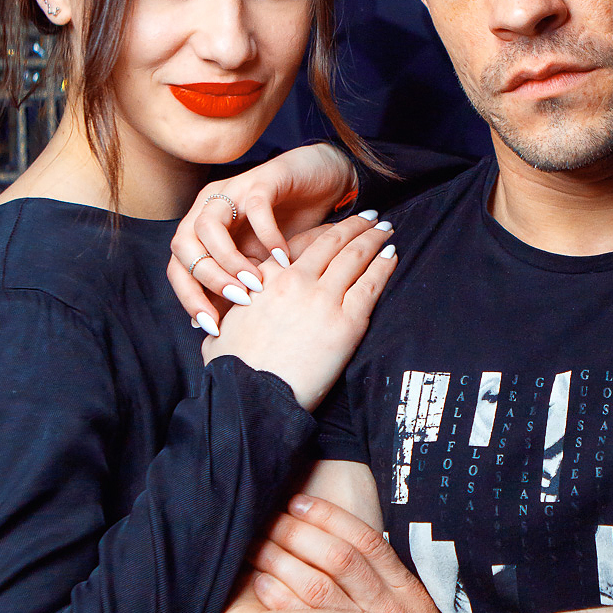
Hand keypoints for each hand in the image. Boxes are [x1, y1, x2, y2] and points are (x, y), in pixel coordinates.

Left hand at [169, 143, 359, 327]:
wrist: (324, 183)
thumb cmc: (290, 227)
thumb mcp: (259, 265)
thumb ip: (234, 287)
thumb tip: (205, 324)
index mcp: (201, 230)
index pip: (177, 267)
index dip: (189, 298)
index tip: (213, 326)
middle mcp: (209, 207)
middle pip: (183, 246)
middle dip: (207, 280)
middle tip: (238, 301)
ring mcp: (232, 190)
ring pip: (208, 226)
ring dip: (229, 260)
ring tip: (256, 283)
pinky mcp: (262, 179)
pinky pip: (255, 207)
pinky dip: (267, 236)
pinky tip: (283, 260)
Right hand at [202, 216, 395, 411]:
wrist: (252, 395)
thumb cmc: (233, 369)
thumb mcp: (221, 327)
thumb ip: (229, 312)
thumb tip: (219, 320)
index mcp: (266, 278)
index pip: (301, 243)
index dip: (323, 232)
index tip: (337, 227)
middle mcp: (296, 280)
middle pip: (332, 243)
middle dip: (353, 227)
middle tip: (369, 217)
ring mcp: (323, 298)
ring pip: (354, 257)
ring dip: (373, 239)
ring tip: (385, 230)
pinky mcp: (346, 321)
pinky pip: (371, 284)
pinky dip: (384, 266)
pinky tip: (392, 255)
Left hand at [246, 493, 443, 612]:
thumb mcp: (403, 605)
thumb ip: (375, 572)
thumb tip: (325, 530)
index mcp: (404, 590)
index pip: (366, 541)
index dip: (328, 517)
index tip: (298, 502)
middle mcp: (387, 611)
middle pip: (338, 559)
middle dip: (297, 534)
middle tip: (268, 521)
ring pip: (316, 587)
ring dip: (280, 561)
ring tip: (257, 546)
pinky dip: (278, 598)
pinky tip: (260, 583)